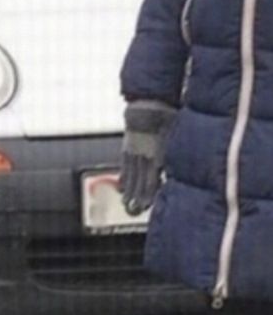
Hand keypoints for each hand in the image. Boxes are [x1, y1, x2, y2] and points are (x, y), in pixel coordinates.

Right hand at [119, 100, 176, 214]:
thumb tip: (192, 164)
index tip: (147, 205)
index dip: (149, 193)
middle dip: (138, 197)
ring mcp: (133, 153)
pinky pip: (125, 167)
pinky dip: (123, 178)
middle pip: (139, 180)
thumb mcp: (177, 133)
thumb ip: (181, 152)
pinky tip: (121, 187)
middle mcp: (143, 156)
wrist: (146, 104)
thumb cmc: (166, 116)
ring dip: (129, 191)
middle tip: (135, 211)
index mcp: (156, 154)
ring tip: (126, 204)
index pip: (152, 178)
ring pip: (131, 176)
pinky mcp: (127, 148)